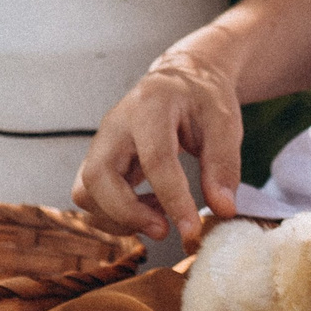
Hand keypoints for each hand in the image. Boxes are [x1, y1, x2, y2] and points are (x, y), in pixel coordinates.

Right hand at [73, 45, 243, 243]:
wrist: (182, 79)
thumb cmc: (202, 99)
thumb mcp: (225, 124)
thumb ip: (224, 165)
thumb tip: (224, 210)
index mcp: (151, 107)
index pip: (155, 159)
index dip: (173, 199)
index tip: (191, 229)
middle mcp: (116, 124)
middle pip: (97, 176)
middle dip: (127, 213)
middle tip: (164, 230)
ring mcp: (101, 142)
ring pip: (85, 191)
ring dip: (118, 217)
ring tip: (159, 218)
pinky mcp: (99, 160)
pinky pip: (90, 197)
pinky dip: (115, 214)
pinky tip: (149, 209)